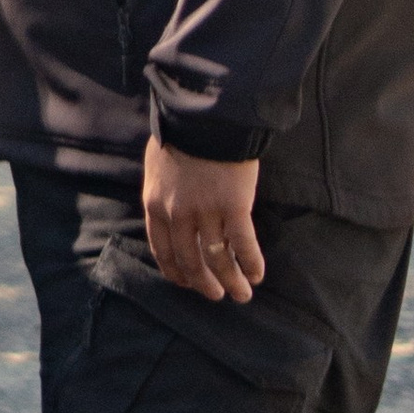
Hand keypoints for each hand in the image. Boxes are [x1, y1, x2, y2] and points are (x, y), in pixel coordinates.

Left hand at [143, 137, 265, 303]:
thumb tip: (168, 206)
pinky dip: (251, 263)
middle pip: (190, 260)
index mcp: (155, 204)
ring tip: (241, 295)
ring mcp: (205, 212)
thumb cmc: (183, 134)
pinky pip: (244, 245)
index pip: (162, 249)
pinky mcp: (234, 207)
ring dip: (230, 281)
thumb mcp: (158, 165)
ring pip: (217, 259)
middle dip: (204, 284)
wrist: (204, 116)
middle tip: (216, 296)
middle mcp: (178, 215)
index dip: (175, 271)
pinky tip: (257, 274)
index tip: (186, 282)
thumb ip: (164, 191)